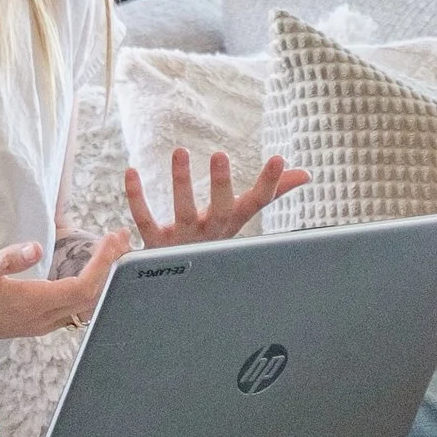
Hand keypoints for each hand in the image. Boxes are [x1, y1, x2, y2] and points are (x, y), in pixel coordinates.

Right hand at [0, 230, 132, 343]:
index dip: (103, 264)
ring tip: (113, 252)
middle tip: (123, 238)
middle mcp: (42, 319)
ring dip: (103, 280)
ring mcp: (39, 325)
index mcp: (32, 303)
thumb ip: (7, 259)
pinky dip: (89, 291)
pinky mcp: (34, 324)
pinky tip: (88, 273)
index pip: (83, 287)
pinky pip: (72, 311)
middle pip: (92, 298)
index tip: (113, 238)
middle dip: (112, 268)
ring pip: (85, 307)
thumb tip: (37, 248)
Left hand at [125, 148, 308, 247]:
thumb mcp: (241, 216)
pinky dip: (136, 197)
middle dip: (221, 185)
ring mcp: (182, 240)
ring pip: (183, 213)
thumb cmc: (214, 239)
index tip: (277, 158)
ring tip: (180, 151)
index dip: (270, 184)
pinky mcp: (155, 244)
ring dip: (181, 183)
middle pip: (220, 211)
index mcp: (232, 224)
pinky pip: (144, 219)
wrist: (178, 286)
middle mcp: (210, 233)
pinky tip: (131, 172)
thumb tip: (304, 174)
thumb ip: (271, 193)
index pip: (256, 204)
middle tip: (220, 155)